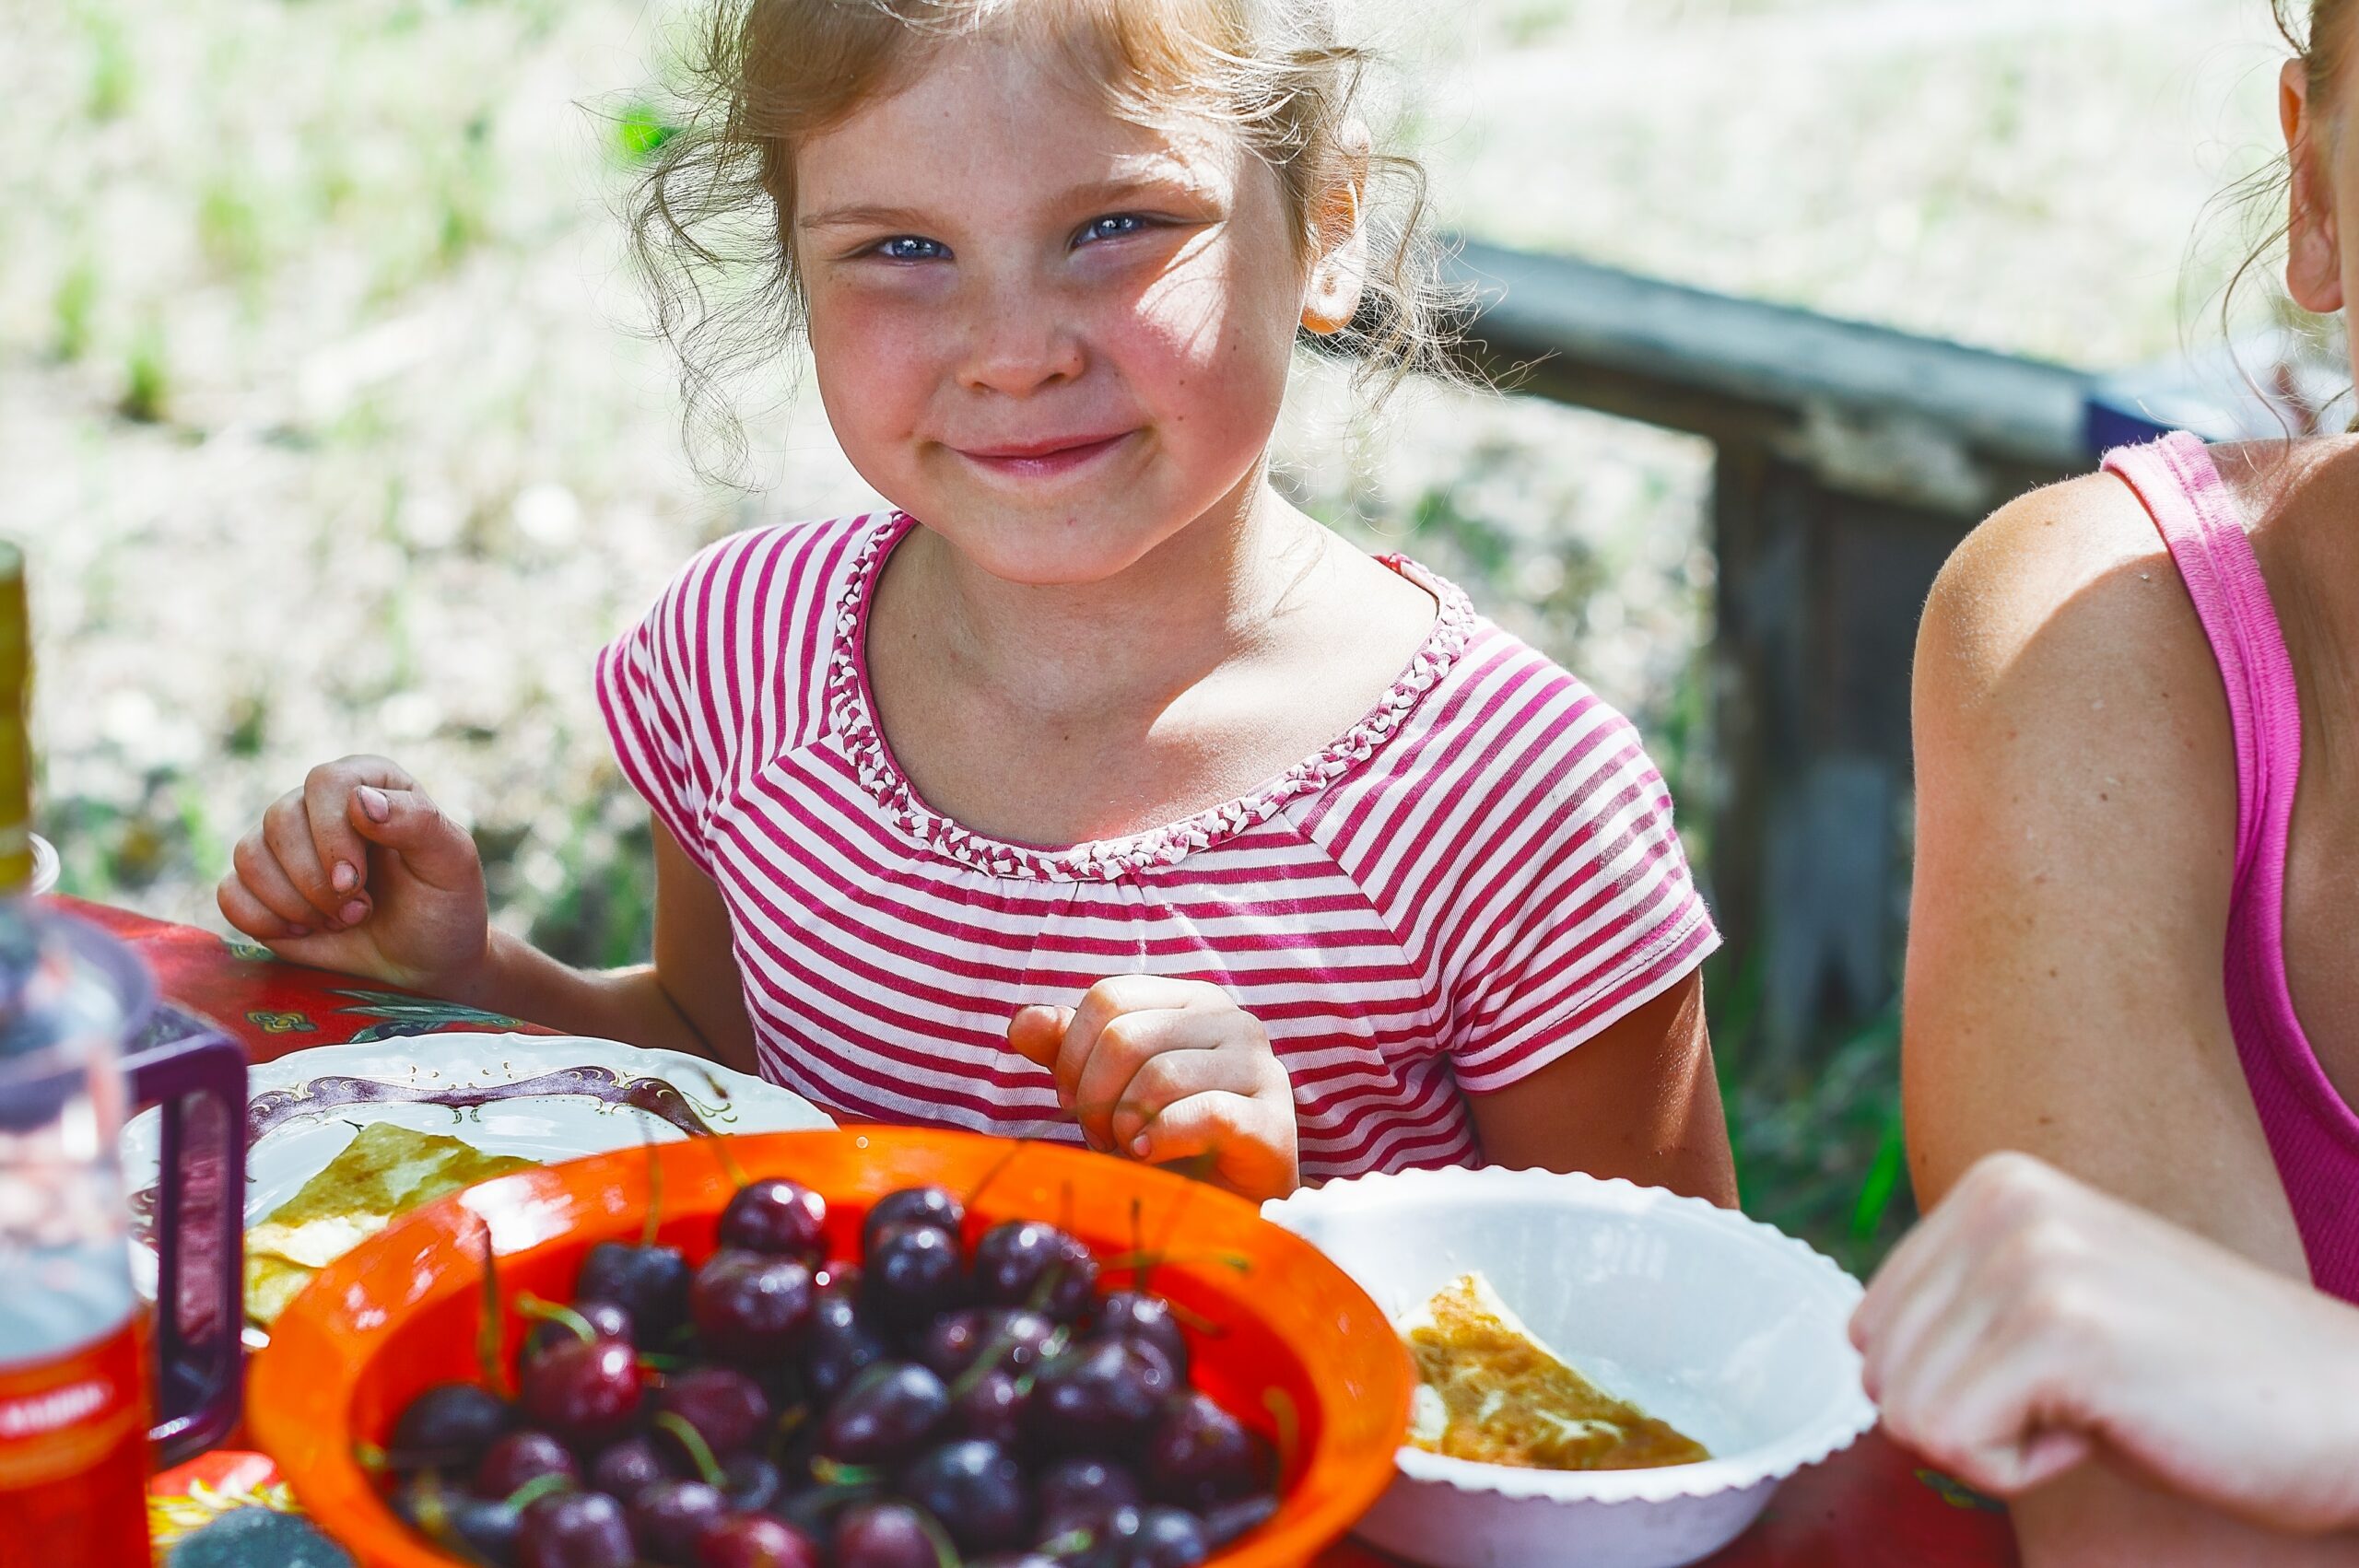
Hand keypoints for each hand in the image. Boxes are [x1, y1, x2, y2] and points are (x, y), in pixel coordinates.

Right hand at [215, 754, 491, 998]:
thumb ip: (418, 823)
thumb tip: (360, 800)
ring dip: (295, 903)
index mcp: (369, 782)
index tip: (355, 880)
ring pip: (249, 856)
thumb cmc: (444, 906)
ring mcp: (284, 846)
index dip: (332, 834)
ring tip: (343, 920)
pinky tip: (305, 930)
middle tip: (358, 910)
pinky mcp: (260, 888)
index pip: (326, 782)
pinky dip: (264, 920)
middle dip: (316, 880)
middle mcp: (319, 805)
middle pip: (280, 819)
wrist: (425, 962)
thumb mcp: (451, 863)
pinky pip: (229, 893)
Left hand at [1007, 977, 1298, 1201]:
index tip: (1072, 1101)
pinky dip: (1161, 1140)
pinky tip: (1148, 1157)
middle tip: (1101, 1137)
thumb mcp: (1106, 1090)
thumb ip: (1066, 1050)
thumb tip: (1022, 1022)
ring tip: (1127, 1151)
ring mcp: (1260, 1068)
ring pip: (1161, 1075)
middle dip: (1094, 1098)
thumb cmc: (1163, 1142)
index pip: (1108, 997)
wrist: (1227, 1210)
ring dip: (1125, 1126)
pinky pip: (1205, 1114)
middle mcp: (1232, 1021)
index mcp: (1190, 1001)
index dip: (1073, 1053)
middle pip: (1126, 1036)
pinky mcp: (1273, 1121)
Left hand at [1852, 1151, 2358, 1533]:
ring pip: (1905, 1411)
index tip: (2057, 1372)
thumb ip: (1959, 1302)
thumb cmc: (2201, 1379)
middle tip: (2081, 1397)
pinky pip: (1951, 1444)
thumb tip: (1856, 1346)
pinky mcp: (2059, 1332)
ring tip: (2099, 1407)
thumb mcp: (2056, 1299)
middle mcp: (2001, 1201)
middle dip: (1968, 1414)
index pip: (1868, 1323)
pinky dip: (2020, 1472)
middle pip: (1876, 1366)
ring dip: (1998, 1445)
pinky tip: (2106, 1430)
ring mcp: (2029, 1259)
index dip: (1954, 1384)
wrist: (2351, 1410)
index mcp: (1992, 1185)